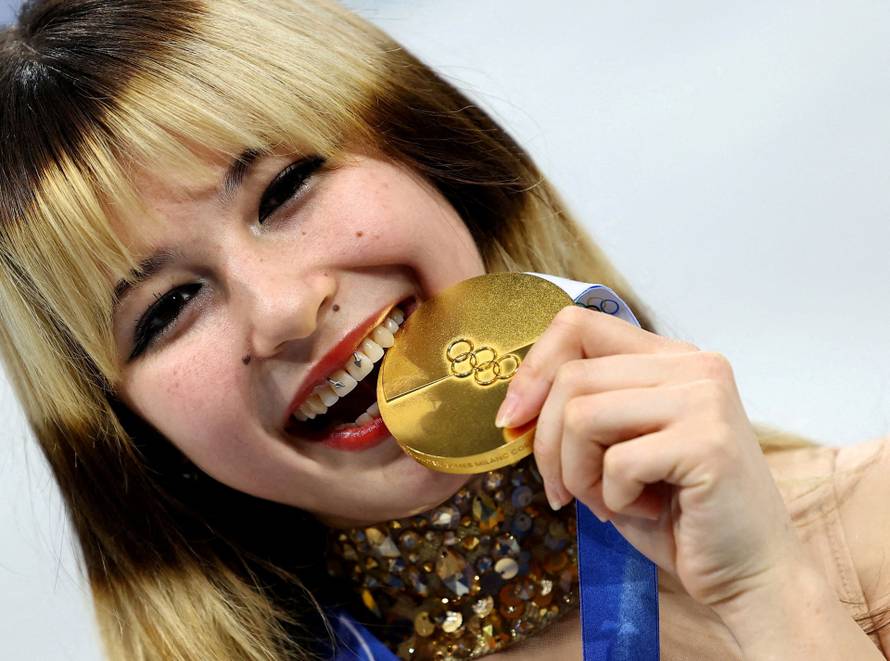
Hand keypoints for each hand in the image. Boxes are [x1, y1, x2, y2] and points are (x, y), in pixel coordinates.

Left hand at [494, 305, 803, 609]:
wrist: (750, 574)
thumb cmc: (676, 513)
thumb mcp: (617, 448)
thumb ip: (580, 410)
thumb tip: (515, 403)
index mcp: (669, 357)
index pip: (577, 324)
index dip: (532, 370)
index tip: (513, 418)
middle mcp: (693, 364)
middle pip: (570, 377)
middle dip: (548, 444)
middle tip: (563, 491)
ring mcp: (705, 398)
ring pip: (582, 415)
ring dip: (577, 474)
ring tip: (609, 501)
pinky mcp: (708, 442)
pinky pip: (617, 462)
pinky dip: (614, 499)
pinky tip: (647, 510)